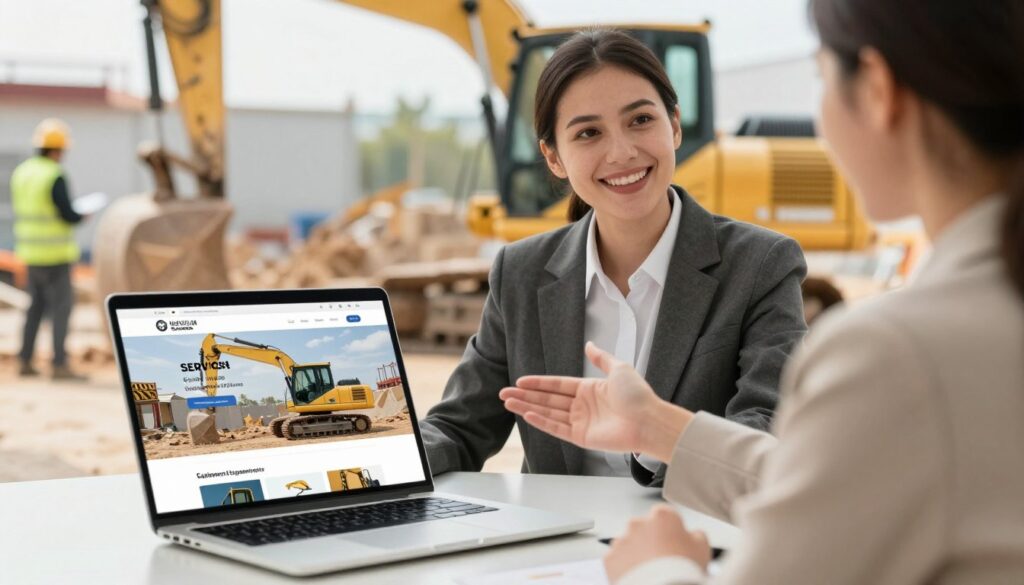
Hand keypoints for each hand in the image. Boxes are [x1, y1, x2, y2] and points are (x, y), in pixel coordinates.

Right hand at [500, 342, 691, 460]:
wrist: (649, 420)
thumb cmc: (637, 395)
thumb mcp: (619, 368)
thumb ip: (601, 357)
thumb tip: (589, 344)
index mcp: (589, 389)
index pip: (557, 385)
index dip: (538, 383)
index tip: (520, 381)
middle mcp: (583, 405)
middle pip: (548, 400)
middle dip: (525, 396)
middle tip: (504, 394)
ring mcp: (581, 422)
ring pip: (548, 413)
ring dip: (527, 408)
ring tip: (508, 403)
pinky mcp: (582, 438)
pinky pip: (557, 428)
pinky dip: (542, 422)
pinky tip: (527, 414)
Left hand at [604, 504, 710, 582]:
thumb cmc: (683, 570)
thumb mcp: (702, 548)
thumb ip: (696, 535)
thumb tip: (693, 535)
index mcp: (662, 516)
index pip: (664, 516)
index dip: (671, 531)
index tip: (675, 544)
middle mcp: (638, 523)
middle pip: (644, 529)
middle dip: (651, 541)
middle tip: (663, 561)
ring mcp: (622, 540)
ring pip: (630, 545)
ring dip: (637, 554)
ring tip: (651, 573)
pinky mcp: (610, 558)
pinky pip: (618, 560)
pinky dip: (625, 568)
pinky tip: (640, 577)